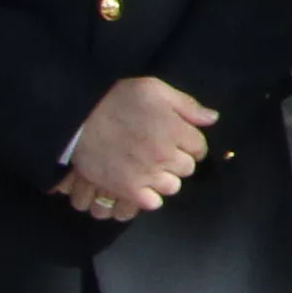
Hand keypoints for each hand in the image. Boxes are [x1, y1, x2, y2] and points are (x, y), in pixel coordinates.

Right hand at [56, 75, 215, 222]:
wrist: (78, 119)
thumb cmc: (117, 100)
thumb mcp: (155, 89)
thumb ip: (187, 105)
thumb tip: (212, 118)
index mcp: (176, 131)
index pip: (200, 147)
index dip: (190, 144)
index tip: (179, 141)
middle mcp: (166, 155)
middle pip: (187, 168)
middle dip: (178, 160)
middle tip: (162, 153)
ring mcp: (147, 175)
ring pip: (172, 186)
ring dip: (165, 179)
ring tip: (151, 169)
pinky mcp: (128, 190)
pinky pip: (152, 203)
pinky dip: (150, 196)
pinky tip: (142, 184)